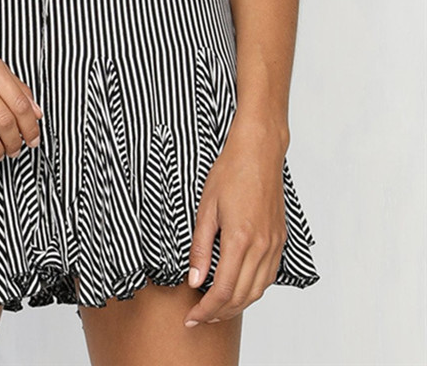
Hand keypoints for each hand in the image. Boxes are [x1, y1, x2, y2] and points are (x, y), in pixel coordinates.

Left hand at [183, 118, 288, 326]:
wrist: (259, 153)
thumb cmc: (230, 173)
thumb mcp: (205, 208)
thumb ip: (200, 247)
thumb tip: (194, 280)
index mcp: (240, 239)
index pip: (223, 290)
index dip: (205, 309)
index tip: (190, 317)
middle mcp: (262, 247)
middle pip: (242, 297)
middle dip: (219, 313)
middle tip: (199, 317)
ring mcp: (274, 244)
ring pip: (258, 290)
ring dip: (237, 305)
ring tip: (215, 308)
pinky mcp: (280, 239)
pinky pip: (268, 276)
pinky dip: (252, 289)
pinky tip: (238, 288)